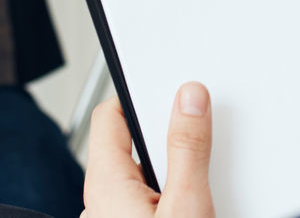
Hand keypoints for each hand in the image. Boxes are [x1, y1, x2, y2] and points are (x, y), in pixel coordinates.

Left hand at [82, 82, 214, 217]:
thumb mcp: (186, 203)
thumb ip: (187, 149)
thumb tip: (190, 100)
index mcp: (105, 184)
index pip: (110, 115)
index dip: (143, 98)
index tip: (175, 94)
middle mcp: (100, 202)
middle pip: (129, 146)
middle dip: (165, 140)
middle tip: (197, 143)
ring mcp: (112, 217)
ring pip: (139, 176)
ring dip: (168, 173)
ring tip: (199, 188)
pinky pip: (143, 201)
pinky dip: (167, 196)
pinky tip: (191, 208)